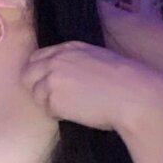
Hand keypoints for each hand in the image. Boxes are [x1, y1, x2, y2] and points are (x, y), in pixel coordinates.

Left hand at [21, 40, 162, 132]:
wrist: (134, 95)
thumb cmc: (125, 80)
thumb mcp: (97, 58)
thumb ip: (75, 61)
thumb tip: (65, 75)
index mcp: (68, 47)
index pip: (37, 57)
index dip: (40, 72)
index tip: (48, 82)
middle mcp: (56, 60)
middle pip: (27, 75)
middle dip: (37, 87)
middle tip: (55, 99)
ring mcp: (52, 79)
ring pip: (36, 94)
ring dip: (49, 103)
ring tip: (72, 107)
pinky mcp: (54, 99)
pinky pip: (47, 110)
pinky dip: (58, 114)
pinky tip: (77, 113)